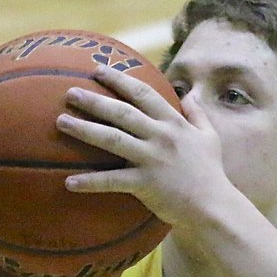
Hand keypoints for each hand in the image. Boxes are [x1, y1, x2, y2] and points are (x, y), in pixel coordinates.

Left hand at [56, 66, 234, 226]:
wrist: (215, 206)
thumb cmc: (211, 173)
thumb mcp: (210, 137)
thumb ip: (198, 114)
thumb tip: (191, 94)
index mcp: (173, 123)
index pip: (143, 93)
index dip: (119, 80)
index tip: (98, 70)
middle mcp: (161, 136)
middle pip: (122, 112)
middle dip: (94, 100)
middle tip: (70, 92)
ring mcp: (152, 159)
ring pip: (112, 140)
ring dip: (84, 130)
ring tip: (61, 122)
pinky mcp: (146, 184)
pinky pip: (113, 181)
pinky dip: (90, 182)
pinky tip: (69, 182)